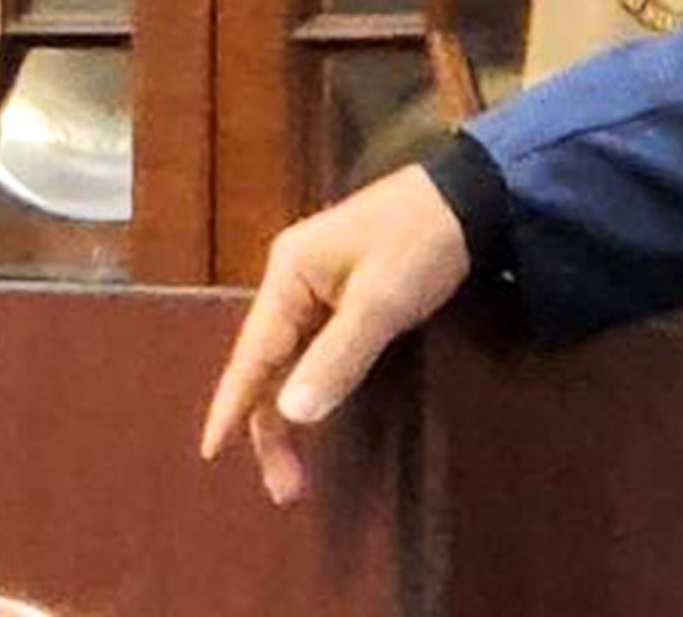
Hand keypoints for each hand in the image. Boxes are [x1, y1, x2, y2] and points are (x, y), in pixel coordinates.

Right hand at [195, 166, 472, 503]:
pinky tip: (310, 413)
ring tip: (293, 471)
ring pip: (289, 359)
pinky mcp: (345, 290)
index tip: (210, 451)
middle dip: (269, 425)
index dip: (232, 404)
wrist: (472, 194)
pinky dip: (308, 386)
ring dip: (290, 411)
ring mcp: (318, 283)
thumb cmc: (422, 242)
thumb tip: (290, 414)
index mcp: (290, 274)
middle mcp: (292, 278)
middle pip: (268, 362)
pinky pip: (312, 348)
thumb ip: (336, 358)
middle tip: (285, 488)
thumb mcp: (381, 303)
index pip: (252, 352)